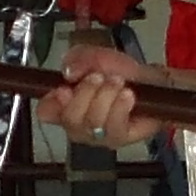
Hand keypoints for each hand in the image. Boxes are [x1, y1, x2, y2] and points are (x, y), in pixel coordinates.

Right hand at [39, 42, 154, 156]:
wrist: (149, 82)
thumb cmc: (119, 73)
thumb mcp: (95, 57)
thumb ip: (78, 58)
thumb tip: (69, 73)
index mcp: (64, 104)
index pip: (46, 111)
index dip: (52, 101)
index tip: (65, 88)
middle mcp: (77, 124)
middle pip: (70, 118)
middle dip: (86, 93)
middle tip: (100, 77)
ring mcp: (96, 135)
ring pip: (93, 122)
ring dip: (106, 96)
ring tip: (118, 82)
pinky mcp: (117, 139)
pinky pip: (113, 128)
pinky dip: (120, 107)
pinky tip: (127, 95)